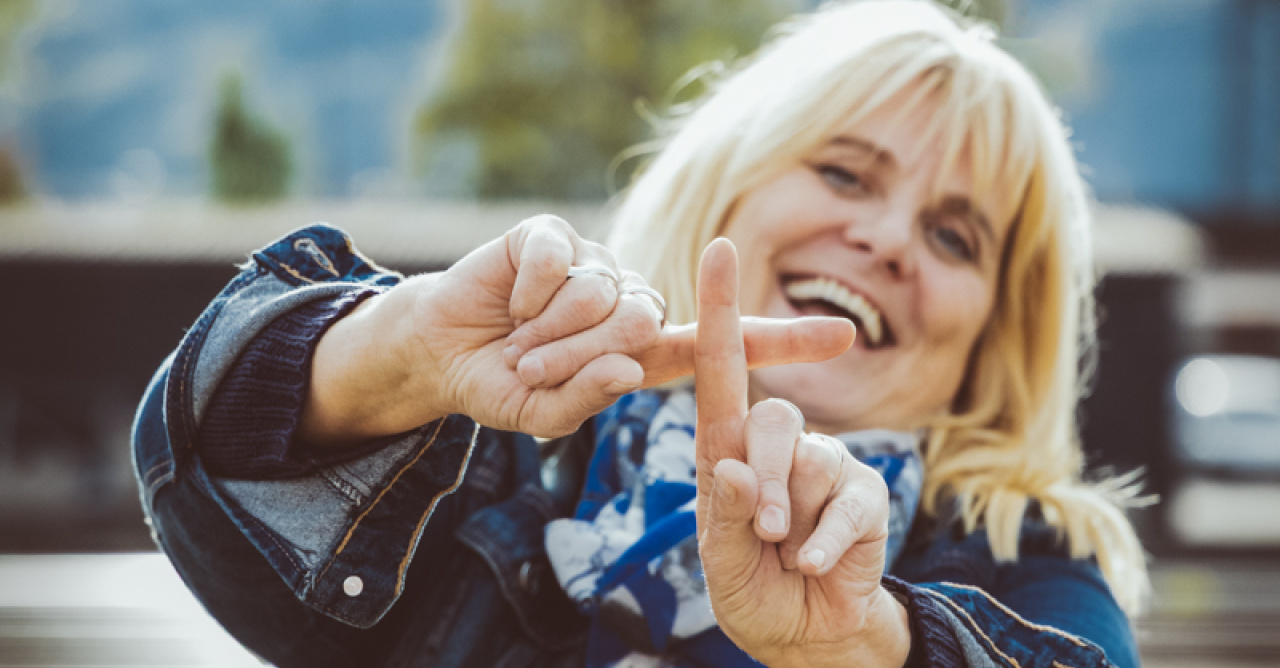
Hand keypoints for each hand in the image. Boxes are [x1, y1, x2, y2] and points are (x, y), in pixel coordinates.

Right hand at [301, 216, 854, 442]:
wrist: (440, 353)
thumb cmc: (500, 387)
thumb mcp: (541, 415)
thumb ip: (584, 399)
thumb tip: (627, 365)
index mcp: (643, 352)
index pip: (723, 346)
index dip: (781, 341)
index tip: (844, 336)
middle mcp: (629, 301)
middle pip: (644, 322)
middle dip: (578, 357)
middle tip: (535, 366)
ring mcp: (594, 263)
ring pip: (602, 292)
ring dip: (547, 331)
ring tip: (518, 338)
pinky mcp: (553, 234)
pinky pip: (557, 260)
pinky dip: (524, 292)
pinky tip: (509, 301)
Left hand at [693, 238, 910, 667]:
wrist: (805, 633)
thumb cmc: (751, 588)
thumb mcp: (721, 562)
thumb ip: (725, 517)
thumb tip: (736, 467)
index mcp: (726, 449)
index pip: (719, 369)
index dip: (719, 310)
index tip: (719, 249)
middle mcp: (773, 446)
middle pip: (770, 418)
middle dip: (765, 478)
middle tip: (763, 531)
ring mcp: (823, 465)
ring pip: (809, 457)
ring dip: (791, 510)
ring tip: (783, 550)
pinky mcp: (863, 494)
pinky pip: (848, 500)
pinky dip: (826, 539)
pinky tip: (811, 563)